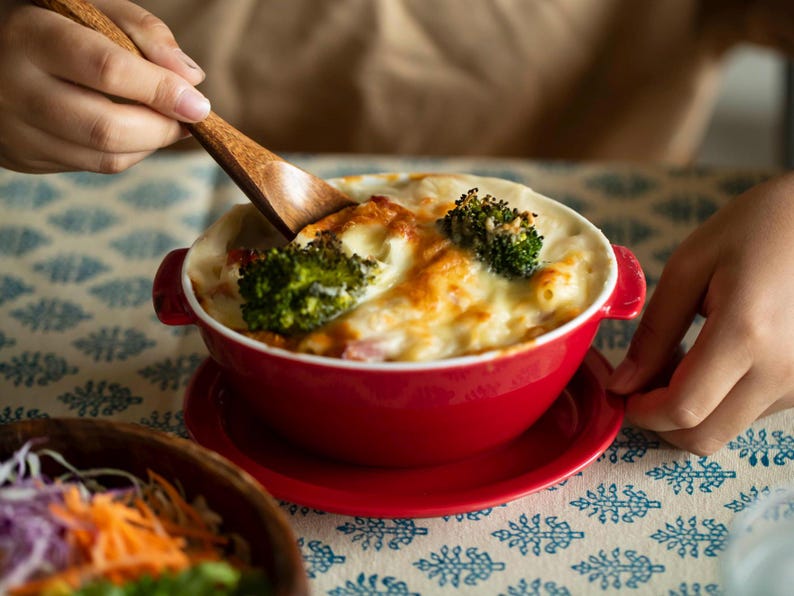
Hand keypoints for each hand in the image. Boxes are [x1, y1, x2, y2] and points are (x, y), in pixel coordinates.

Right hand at [0, 0, 209, 172]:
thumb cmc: (47, 22)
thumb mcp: (86, 6)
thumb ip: (141, 30)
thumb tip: (190, 78)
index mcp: (30, 35)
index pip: (108, 71)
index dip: (161, 91)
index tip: (198, 103)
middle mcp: (16, 88)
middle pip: (107, 128)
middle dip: (163, 128)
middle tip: (190, 117)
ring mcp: (16, 130)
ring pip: (103, 157)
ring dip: (150, 145)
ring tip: (167, 122)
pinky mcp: (23, 157)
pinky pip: (90, 166)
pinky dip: (126, 153)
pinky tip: (134, 131)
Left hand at [608, 171, 793, 453]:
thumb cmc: (759, 226)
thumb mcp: (691, 266)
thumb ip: (654, 331)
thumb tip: (623, 383)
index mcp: (746, 336)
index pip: (683, 410)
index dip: (641, 411)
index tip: (620, 390)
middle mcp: (781, 371)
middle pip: (704, 437)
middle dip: (659, 422)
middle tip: (639, 382)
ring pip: (726, 430)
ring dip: (690, 412)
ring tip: (677, 359)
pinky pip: (751, 412)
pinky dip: (719, 401)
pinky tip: (710, 358)